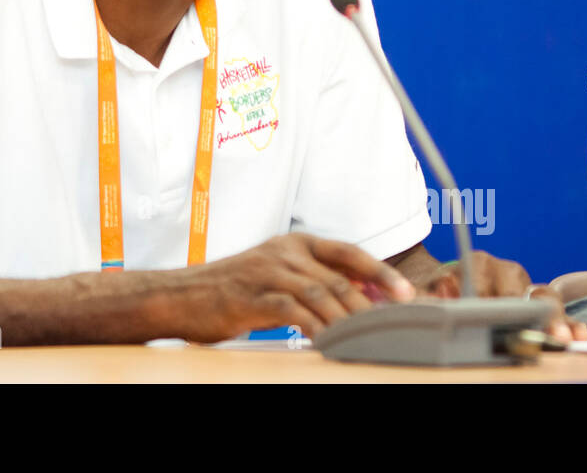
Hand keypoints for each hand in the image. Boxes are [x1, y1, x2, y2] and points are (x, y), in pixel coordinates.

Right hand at [170, 232, 415, 343]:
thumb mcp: (278, 276)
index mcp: (295, 242)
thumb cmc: (234, 290)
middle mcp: (284, 252)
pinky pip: (293, 311)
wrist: (181, 295)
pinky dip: (316, 328)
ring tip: (367, 339)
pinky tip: (328, 343)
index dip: (380, 272)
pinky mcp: (252, 296)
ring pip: (321, 293)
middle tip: (393, 327)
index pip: (348, 252)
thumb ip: (315, 281)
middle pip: (339, 277)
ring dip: (348, 319)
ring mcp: (267, 272)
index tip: (406, 294)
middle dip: (371, 304)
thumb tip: (363, 297)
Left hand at [416, 250, 586, 342]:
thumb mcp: (430, 290)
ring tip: (562, 338)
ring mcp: (525, 283)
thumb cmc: (442, 289)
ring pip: (545, 297)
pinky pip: (557, 308)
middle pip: (521, 290)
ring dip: (555, 319)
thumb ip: (429, 294)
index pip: (485, 282)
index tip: (495, 316)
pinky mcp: (539, 299)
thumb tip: (437, 294)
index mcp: (476, 262)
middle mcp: (505, 269)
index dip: (491, 301)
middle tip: (539, 331)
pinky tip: (579, 334)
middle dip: (529, 313)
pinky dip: (569, 321)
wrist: (452, 283)